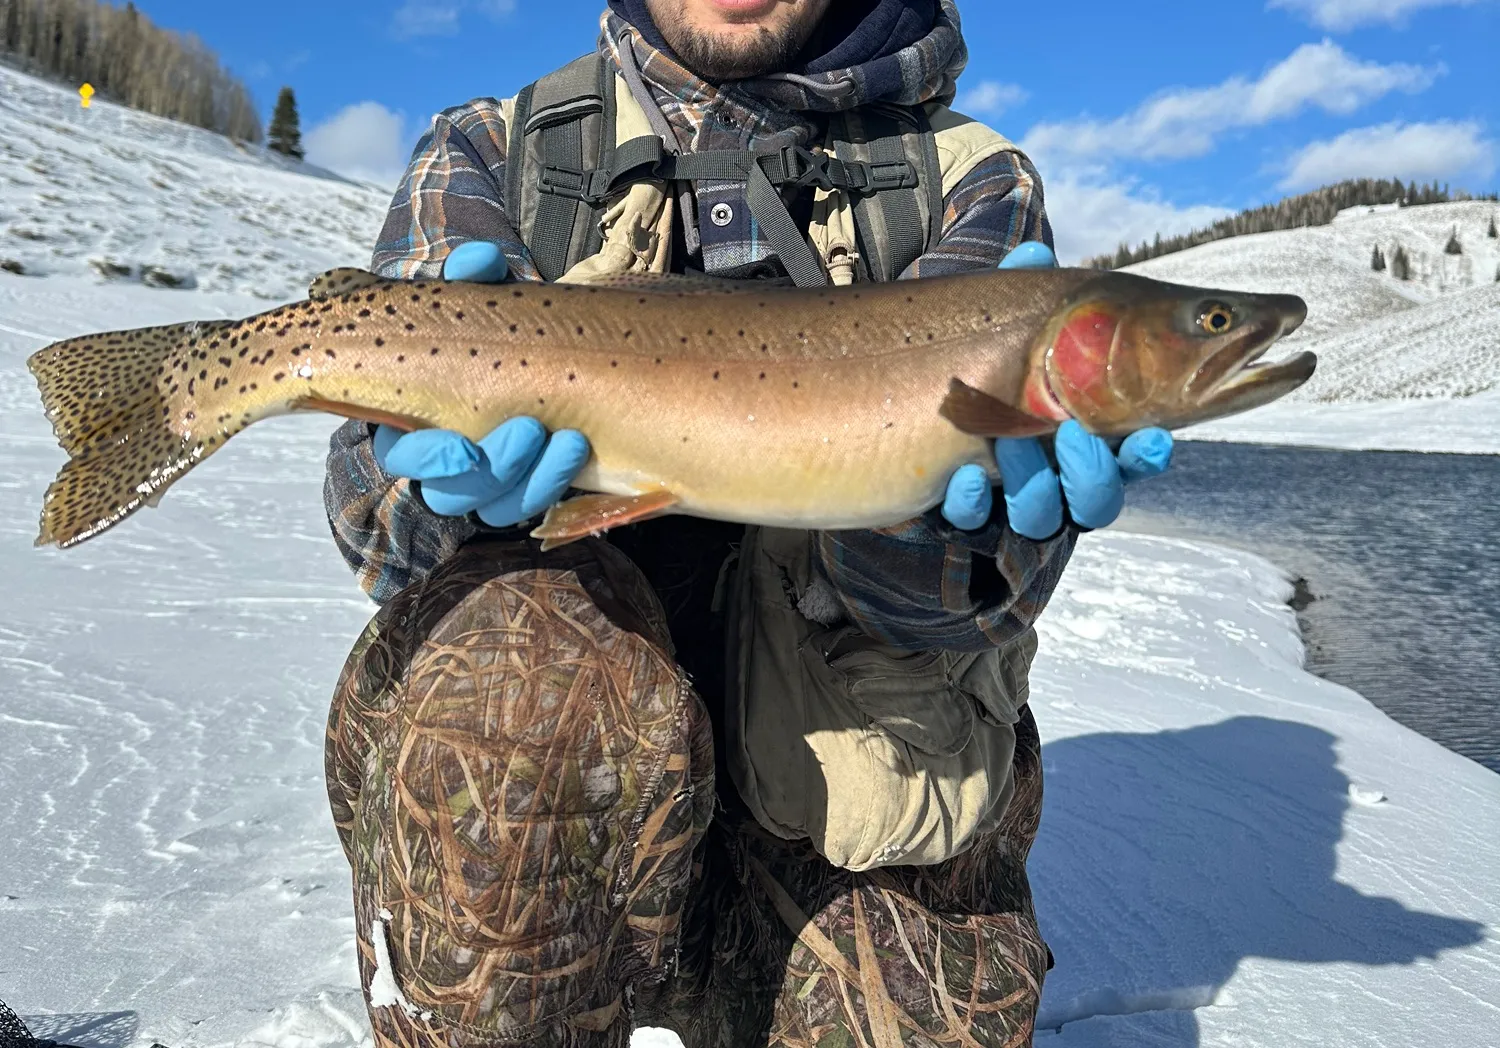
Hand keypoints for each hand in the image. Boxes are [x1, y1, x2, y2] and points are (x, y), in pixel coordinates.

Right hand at [373, 242, 590, 527]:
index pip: (403, 457)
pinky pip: (527, 507)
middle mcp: (440, 460)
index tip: (463, 449)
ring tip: (572, 441)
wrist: (540, 342)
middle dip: (494, 469)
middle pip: (448, 494)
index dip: (429, 460)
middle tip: (532, 429)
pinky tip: (581, 451)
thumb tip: (478, 263)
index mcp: (411, 416)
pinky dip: (552, 485)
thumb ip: (475, 275)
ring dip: (532, 481)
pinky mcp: (519, 488)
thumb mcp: (482, 293)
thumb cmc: (493, 321)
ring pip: (492, 506)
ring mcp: (481, 480)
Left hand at [940, 241, 1173, 538]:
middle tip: (1073, 436)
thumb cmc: (965, 357)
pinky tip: (961, 479)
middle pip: (1098, 499)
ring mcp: (1008, 499)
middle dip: (1092, 473)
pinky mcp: (962, 513)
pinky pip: (975, 525)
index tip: (1150, 437)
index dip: (1146, 455)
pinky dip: (970, 503)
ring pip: (1044, 517)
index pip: (1132, 455)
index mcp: (1081, 430)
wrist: (893, 396)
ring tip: (1010, 447)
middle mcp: (1054, 474)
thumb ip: (1017, 293)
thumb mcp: (990, 321)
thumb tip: (1034, 251)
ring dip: (1035, 487)